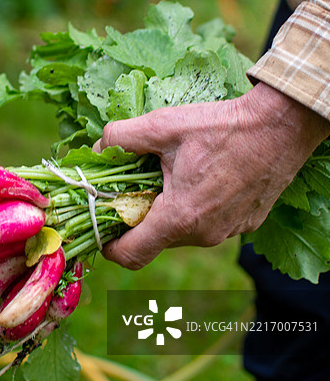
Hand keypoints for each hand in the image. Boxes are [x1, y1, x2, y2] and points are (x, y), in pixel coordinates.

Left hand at [97, 83, 329, 268]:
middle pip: (155, 240)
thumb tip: (97, 151)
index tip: (101, 226)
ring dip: (168, 210)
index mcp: (180, 217)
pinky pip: (208, 224)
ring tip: (169, 175)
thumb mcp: (162, 125)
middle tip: (133, 184)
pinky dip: (196, 207)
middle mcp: (204, 235)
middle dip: (138, 216)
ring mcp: (227, 233)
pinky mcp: (245, 224)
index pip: (130, 255)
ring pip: (182, 232)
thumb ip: (120, 139)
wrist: (282, 126)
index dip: (108, 245)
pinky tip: (201, 176)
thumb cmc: (221, 126)